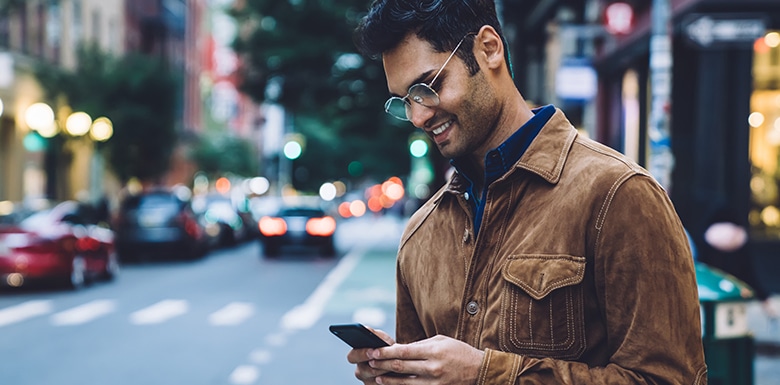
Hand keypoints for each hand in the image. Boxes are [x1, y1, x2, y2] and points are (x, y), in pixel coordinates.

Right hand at [347, 328, 395, 384]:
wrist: (401, 363)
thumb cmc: (389, 349)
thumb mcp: (384, 341)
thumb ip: (375, 335)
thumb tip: (366, 328)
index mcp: (357, 356)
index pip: (352, 357)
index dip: (361, 354)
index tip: (372, 351)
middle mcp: (359, 370)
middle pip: (362, 371)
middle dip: (375, 364)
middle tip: (385, 360)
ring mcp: (367, 381)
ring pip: (374, 379)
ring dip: (384, 371)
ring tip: (394, 366)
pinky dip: (389, 380)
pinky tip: (396, 374)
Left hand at [367, 334, 484, 384]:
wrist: (479, 370)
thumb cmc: (458, 351)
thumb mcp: (440, 341)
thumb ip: (420, 345)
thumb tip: (399, 349)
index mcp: (433, 351)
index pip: (404, 351)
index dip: (386, 352)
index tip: (374, 351)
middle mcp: (433, 367)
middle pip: (402, 367)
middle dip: (383, 364)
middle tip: (370, 361)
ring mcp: (435, 382)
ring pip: (405, 382)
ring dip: (389, 380)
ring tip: (377, 376)